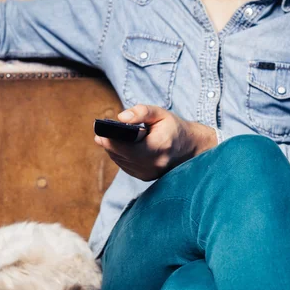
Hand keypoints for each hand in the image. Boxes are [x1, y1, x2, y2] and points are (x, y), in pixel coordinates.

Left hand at [94, 104, 218, 180]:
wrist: (191, 148)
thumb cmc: (174, 128)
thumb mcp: (160, 114)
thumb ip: (141, 112)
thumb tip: (120, 117)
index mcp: (158, 147)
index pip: (126, 146)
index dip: (110, 139)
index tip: (99, 129)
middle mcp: (153, 164)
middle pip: (120, 154)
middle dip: (108, 142)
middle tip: (99, 131)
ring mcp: (149, 174)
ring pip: (121, 161)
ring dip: (112, 150)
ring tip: (105, 136)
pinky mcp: (145, 177)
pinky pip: (125, 166)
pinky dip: (120, 156)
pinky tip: (117, 146)